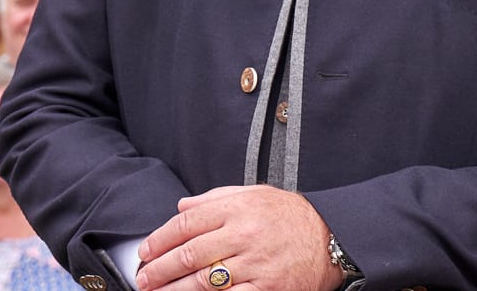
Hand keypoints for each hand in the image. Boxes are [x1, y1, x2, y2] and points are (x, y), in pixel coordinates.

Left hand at [134, 184, 341, 290]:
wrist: (332, 238)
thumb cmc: (292, 217)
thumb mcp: (257, 195)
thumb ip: (217, 197)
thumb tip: (182, 205)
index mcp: (240, 208)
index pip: (187, 222)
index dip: (160, 238)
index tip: (146, 250)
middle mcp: (245, 234)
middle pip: (189, 253)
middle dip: (159, 269)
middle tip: (144, 278)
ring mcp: (255, 263)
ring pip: (202, 281)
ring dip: (173, 290)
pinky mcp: (266, 288)